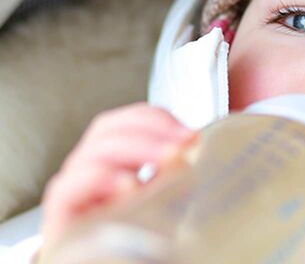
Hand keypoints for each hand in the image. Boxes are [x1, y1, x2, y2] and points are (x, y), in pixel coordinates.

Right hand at [41, 103, 195, 245]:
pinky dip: (100, 179)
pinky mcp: (60, 219)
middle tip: (183, 146)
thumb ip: (172, 172)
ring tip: (168, 161)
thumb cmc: (144, 239)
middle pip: (107, 130)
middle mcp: (88, 172)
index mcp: (113, 162)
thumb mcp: (166, 197)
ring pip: (91, 153)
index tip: (189, 135)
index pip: (125, 123)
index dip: (156, 120)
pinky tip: (131, 185)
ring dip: (137, 150)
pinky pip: (67, 188)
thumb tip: (186, 147)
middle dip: (151, 131)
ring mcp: (73, 193)